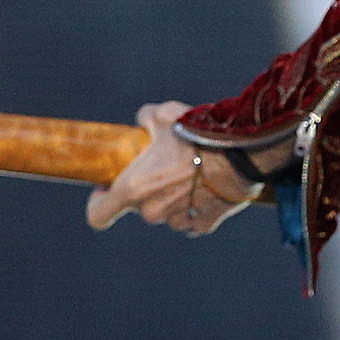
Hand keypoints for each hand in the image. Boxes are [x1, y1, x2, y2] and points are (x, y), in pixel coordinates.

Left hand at [84, 102, 256, 236]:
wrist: (242, 151)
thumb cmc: (198, 133)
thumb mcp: (165, 114)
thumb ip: (145, 119)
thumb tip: (143, 122)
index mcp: (134, 189)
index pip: (97, 215)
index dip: (99, 201)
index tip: (109, 188)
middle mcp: (152, 211)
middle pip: (140, 207)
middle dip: (149, 190)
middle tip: (168, 167)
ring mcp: (178, 221)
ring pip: (168, 213)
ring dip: (174, 198)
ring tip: (195, 173)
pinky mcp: (204, 225)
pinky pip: (194, 219)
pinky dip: (199, 207)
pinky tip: (211, 186)